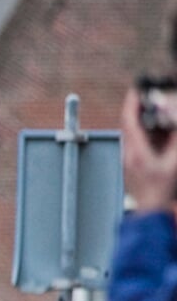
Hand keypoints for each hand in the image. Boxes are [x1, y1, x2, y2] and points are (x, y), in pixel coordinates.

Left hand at [123, 88, 176, 213]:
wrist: (150, 211)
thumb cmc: (161, 191)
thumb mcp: (174, 163)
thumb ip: (175, 141)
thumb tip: (175, 124)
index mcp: (136, 152)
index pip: (129, 122)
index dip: (132, 103)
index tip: (136, 89)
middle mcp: (128, 154)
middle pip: (129, 125)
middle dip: (138, 108)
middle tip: (148, 96)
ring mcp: (128, 159)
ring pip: (132, 133)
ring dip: (142, 120)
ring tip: (155, 111)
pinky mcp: (131, 164)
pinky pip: (135, 142)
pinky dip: (145, 132)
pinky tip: (157, 131)